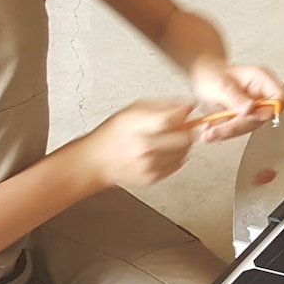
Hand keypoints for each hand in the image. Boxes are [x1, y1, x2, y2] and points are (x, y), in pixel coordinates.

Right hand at [80, 100, 197, 187]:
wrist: (96, 160)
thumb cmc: (113, 133)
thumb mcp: (133, 110)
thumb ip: (162, 106)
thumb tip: (187, 106)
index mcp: (138, 126)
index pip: (172, 118)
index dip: (183, 112)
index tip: (185, 109)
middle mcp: (145, 147)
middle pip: (185, 137)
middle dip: (186, 129)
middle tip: (180, 126)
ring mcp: (150, 164)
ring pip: (184, 151)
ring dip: (181, 144)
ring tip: (168, 139)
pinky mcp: (153, 177)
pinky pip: (178, 164)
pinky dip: (175, 156)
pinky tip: (162, 151)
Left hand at [188, 61, 283, 142]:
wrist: (202, 77)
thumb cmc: (211, 74)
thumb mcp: (220, 85)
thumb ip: (236, 98)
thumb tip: (251, 110)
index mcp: (262, 79)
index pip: (281, 98)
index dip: (270, 110)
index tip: (250, 115)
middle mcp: (261, 94)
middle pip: (263, 117)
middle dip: (238, 126)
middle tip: (217, 129)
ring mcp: (255, 106)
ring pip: (250, 126)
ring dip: (229, 131)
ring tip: (210, 132)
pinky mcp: (246, 116)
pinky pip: (240, 128)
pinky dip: (224, 131)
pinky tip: (211, 129)